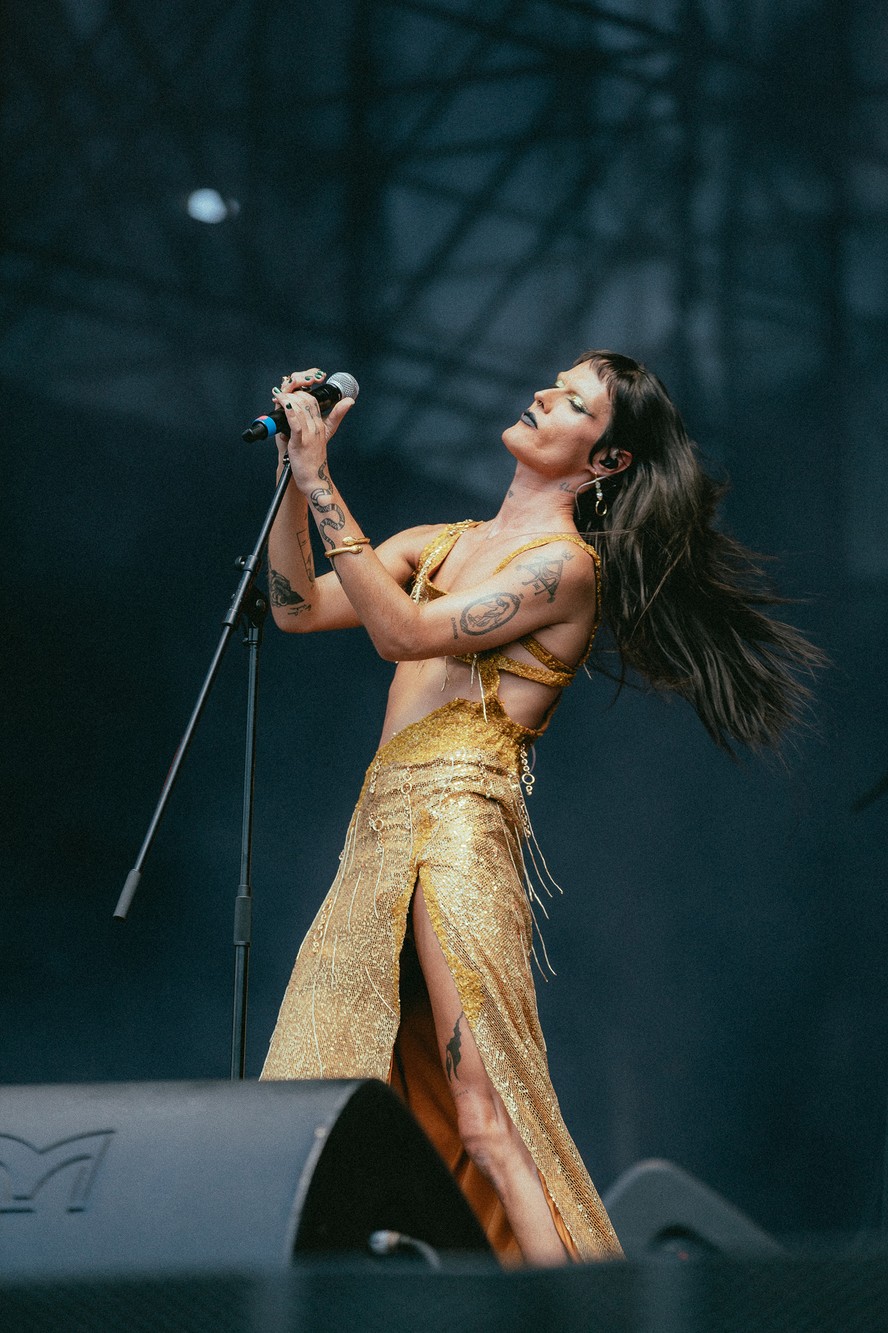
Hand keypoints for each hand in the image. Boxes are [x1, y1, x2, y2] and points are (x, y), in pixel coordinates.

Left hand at [272, 367, 354, 486]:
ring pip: (301, 408)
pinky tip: (282, 404)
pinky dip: (289, 411)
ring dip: (287, 398)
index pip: (313, 401)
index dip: (301, 393)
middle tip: (280, 393)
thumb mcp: (318, 442)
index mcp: (320, 426)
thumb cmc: (312, 463)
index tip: (288, 393)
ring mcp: (309, 435)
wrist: (315, 480)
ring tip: (277, 395)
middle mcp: (316, 428)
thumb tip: (303, 418)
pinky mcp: (300, 443)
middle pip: (307, 401)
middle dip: (293, 392)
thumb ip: (308, 431)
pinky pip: (296, 423)